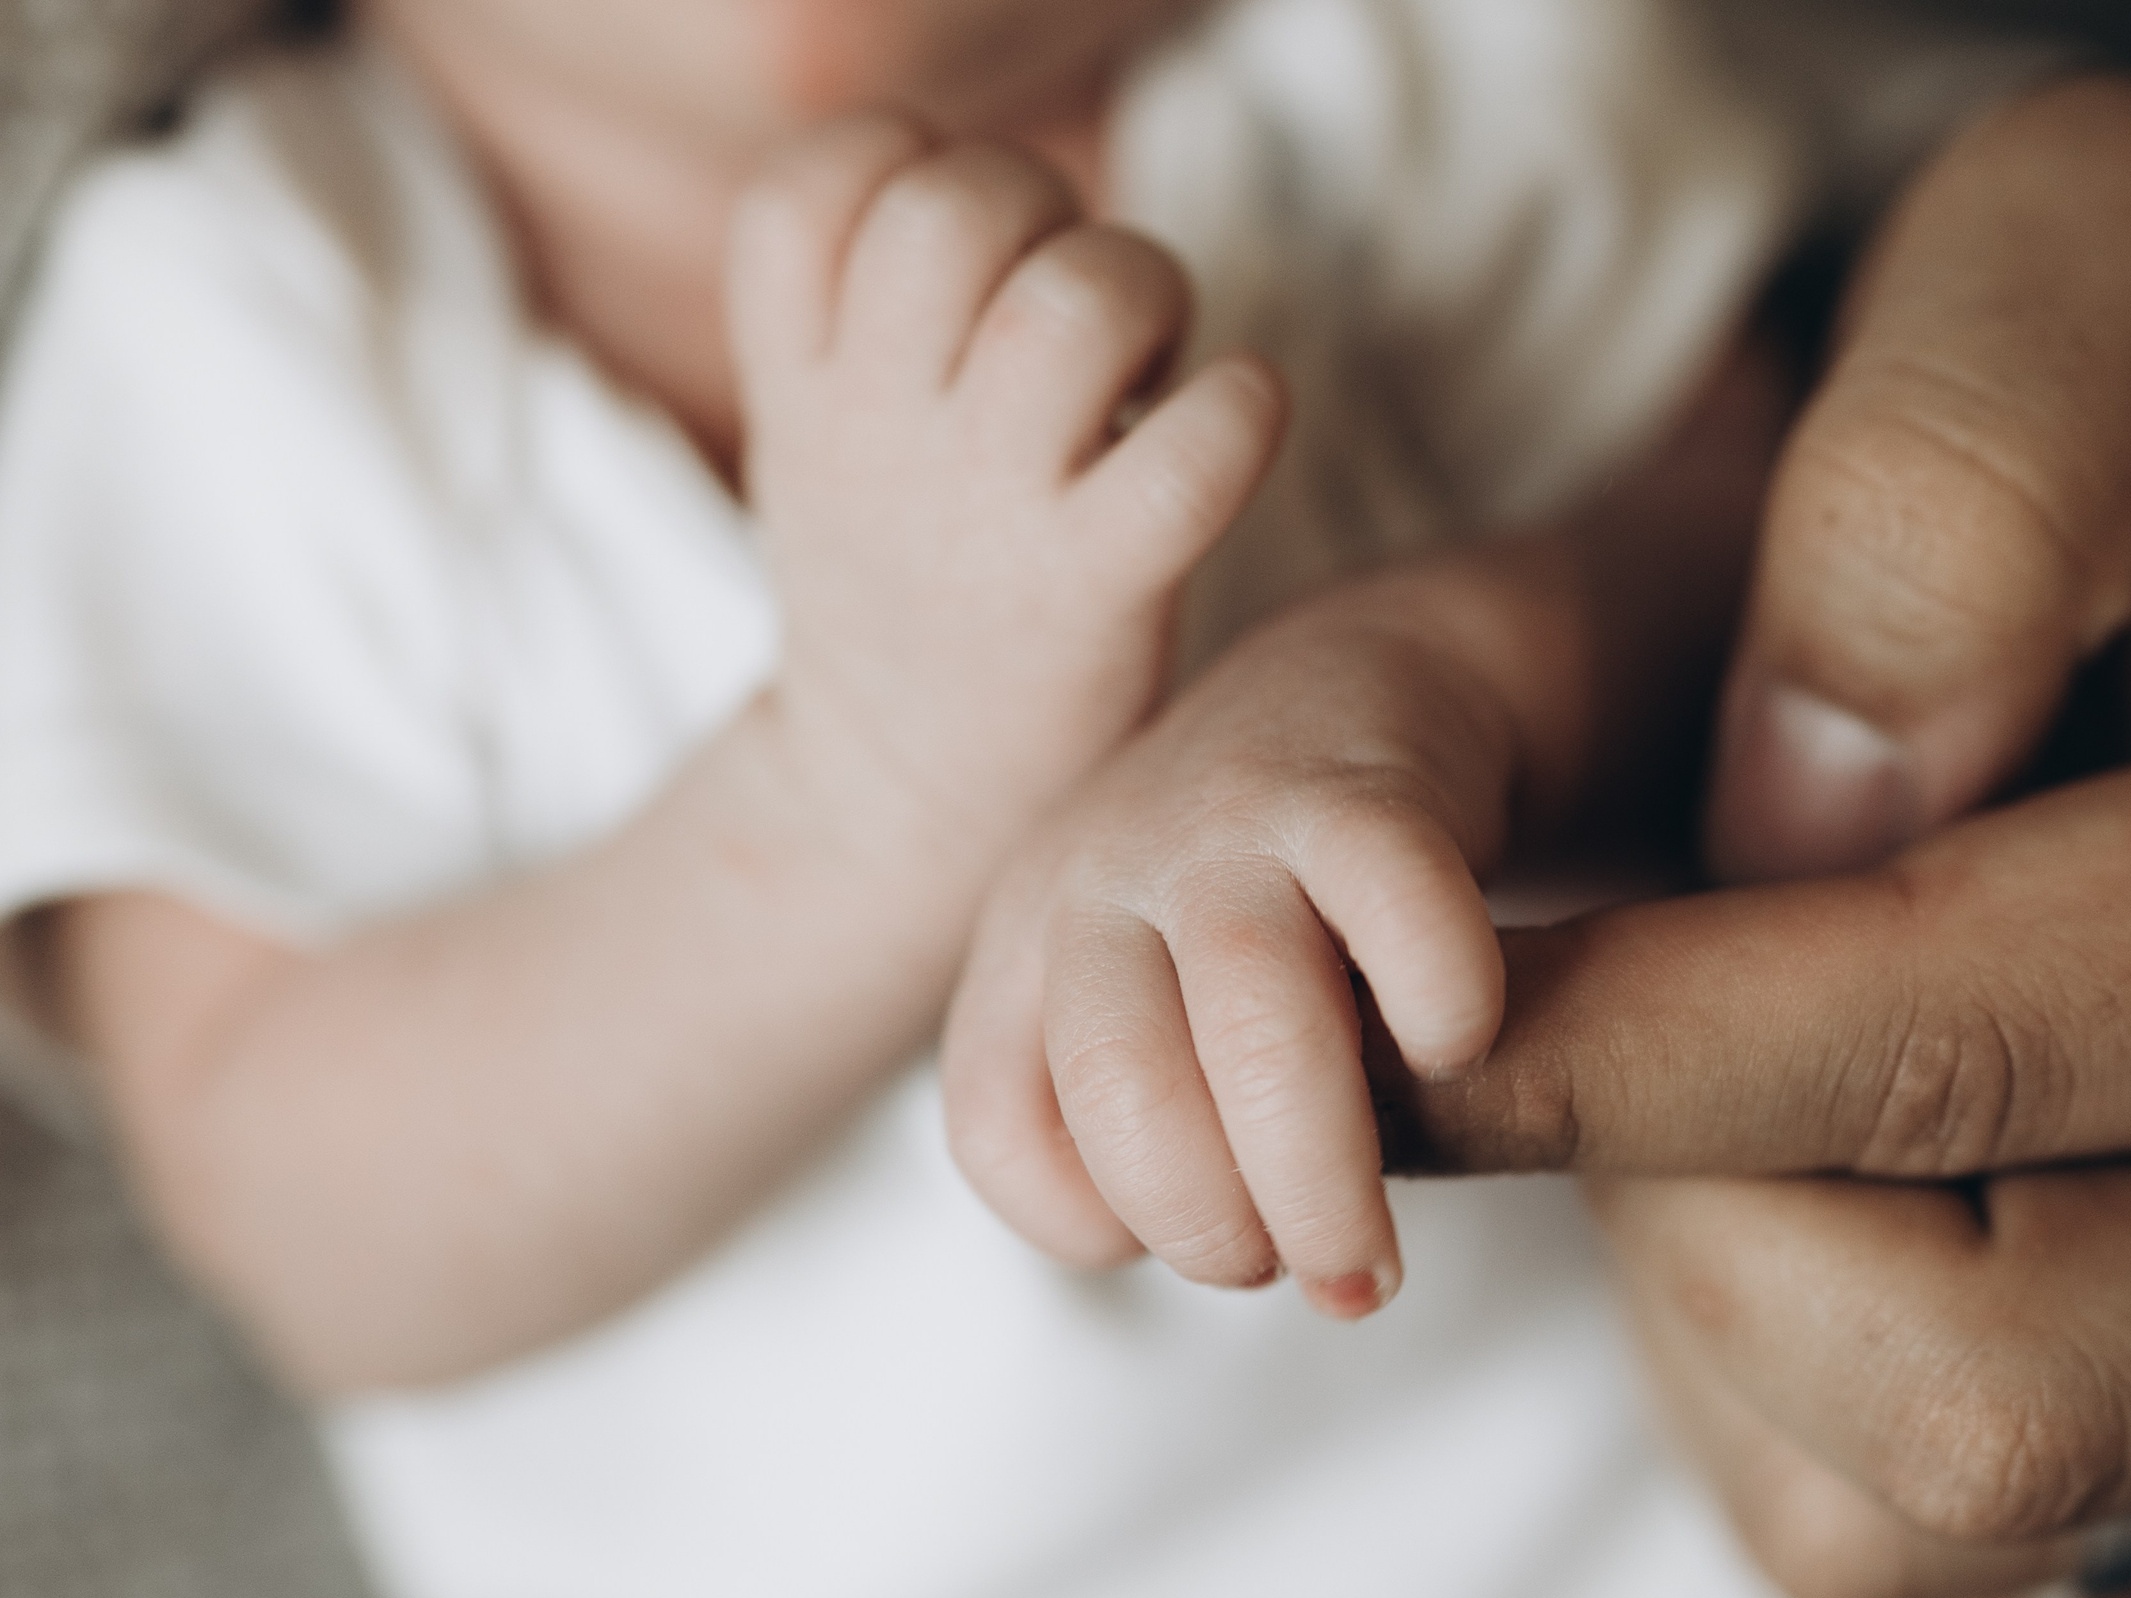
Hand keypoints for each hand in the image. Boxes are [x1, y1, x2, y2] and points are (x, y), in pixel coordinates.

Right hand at [727, 114, 1285, 859]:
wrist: (895, 816)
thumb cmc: (901, 601)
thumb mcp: (819, 448)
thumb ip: (859, 315)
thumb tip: (993, 192)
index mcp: (806, 388)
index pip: (815, 185)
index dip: (908, 164)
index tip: (967, 248)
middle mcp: (880, 433)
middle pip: (956, 209)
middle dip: (1050, 211)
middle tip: (1081, 310)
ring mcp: (986, 516)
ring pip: (1075, 302)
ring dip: (1148, 293)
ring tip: (1149, 370)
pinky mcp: (1094, 593)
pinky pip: (1193, 452)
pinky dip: (1241, 409)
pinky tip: (1229, 427)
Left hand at [943, 579, 1525, 1316]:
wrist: (1364, 686)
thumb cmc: (1267, 905)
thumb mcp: (1165, 1007)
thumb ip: (1175, 1126)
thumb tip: (1274, 1269)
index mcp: (1028, 945)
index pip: (995, 1120)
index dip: (1089, 1220)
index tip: (1197, 1246)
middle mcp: (1099, 876)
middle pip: (1122, 1083)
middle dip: (1215, 1225)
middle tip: (1306, 1276)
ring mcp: (1224, 822)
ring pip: (1255, 1020)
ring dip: (1320, 1173)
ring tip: (1375, 1258)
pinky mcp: (1359, 787)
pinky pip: (1397, 909)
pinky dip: (1439, 1011)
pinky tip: (1460, 1052)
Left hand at [1376, 76, 2130, 1597]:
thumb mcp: (2096, 259)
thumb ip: (1967, 470)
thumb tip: (1812, 800)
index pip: (1961, 1044)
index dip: (1625, 1041)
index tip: (1409, 1000)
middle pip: (1975, 1378)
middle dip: (1688, 1199)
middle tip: (1584, 1002)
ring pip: (1919, 1483)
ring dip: (1716, 1273)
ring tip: (1719, 1039)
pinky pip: (1883, 1522)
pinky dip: (1753, 1358)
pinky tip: (1782, 1153)